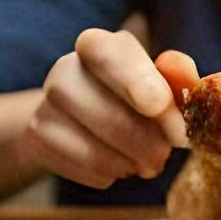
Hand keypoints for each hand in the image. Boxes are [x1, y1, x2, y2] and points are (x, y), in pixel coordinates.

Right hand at [19, 28, 200, 188]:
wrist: (77, 118)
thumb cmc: (133, 96)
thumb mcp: (160, 81)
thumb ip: (179, 79)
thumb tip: (184, 73)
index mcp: (98, 45)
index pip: (111, 56)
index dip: (138, 82)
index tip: (160, 106)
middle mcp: (65, 69)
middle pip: (112, 117)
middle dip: (149, 144)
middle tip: (164, 154)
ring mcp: (45, 105)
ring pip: (98, 152)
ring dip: (133, 163)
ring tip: (144, 160)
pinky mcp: (37, 140)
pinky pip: (87, 170)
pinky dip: (112, 174)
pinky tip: (117, 163)